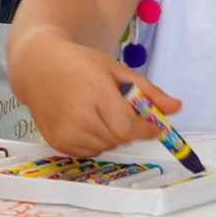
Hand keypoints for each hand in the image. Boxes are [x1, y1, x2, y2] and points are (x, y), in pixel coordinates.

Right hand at [16, 33, 182, 158]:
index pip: (128, 125)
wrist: (39, 67)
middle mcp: (78, 114)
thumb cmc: (80, 65)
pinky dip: (97, 142)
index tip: (156, 127)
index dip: (146, 129)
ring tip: (102, 113)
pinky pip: (90, 152)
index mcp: (95, 92)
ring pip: (106, 146)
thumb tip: (176, 108)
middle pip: (119, 137)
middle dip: (130, 129)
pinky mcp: (57, 142)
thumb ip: (149, 91)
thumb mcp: (117, 70)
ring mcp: (66, 131)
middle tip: (123, 112)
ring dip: (113, 135)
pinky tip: (88, 122)